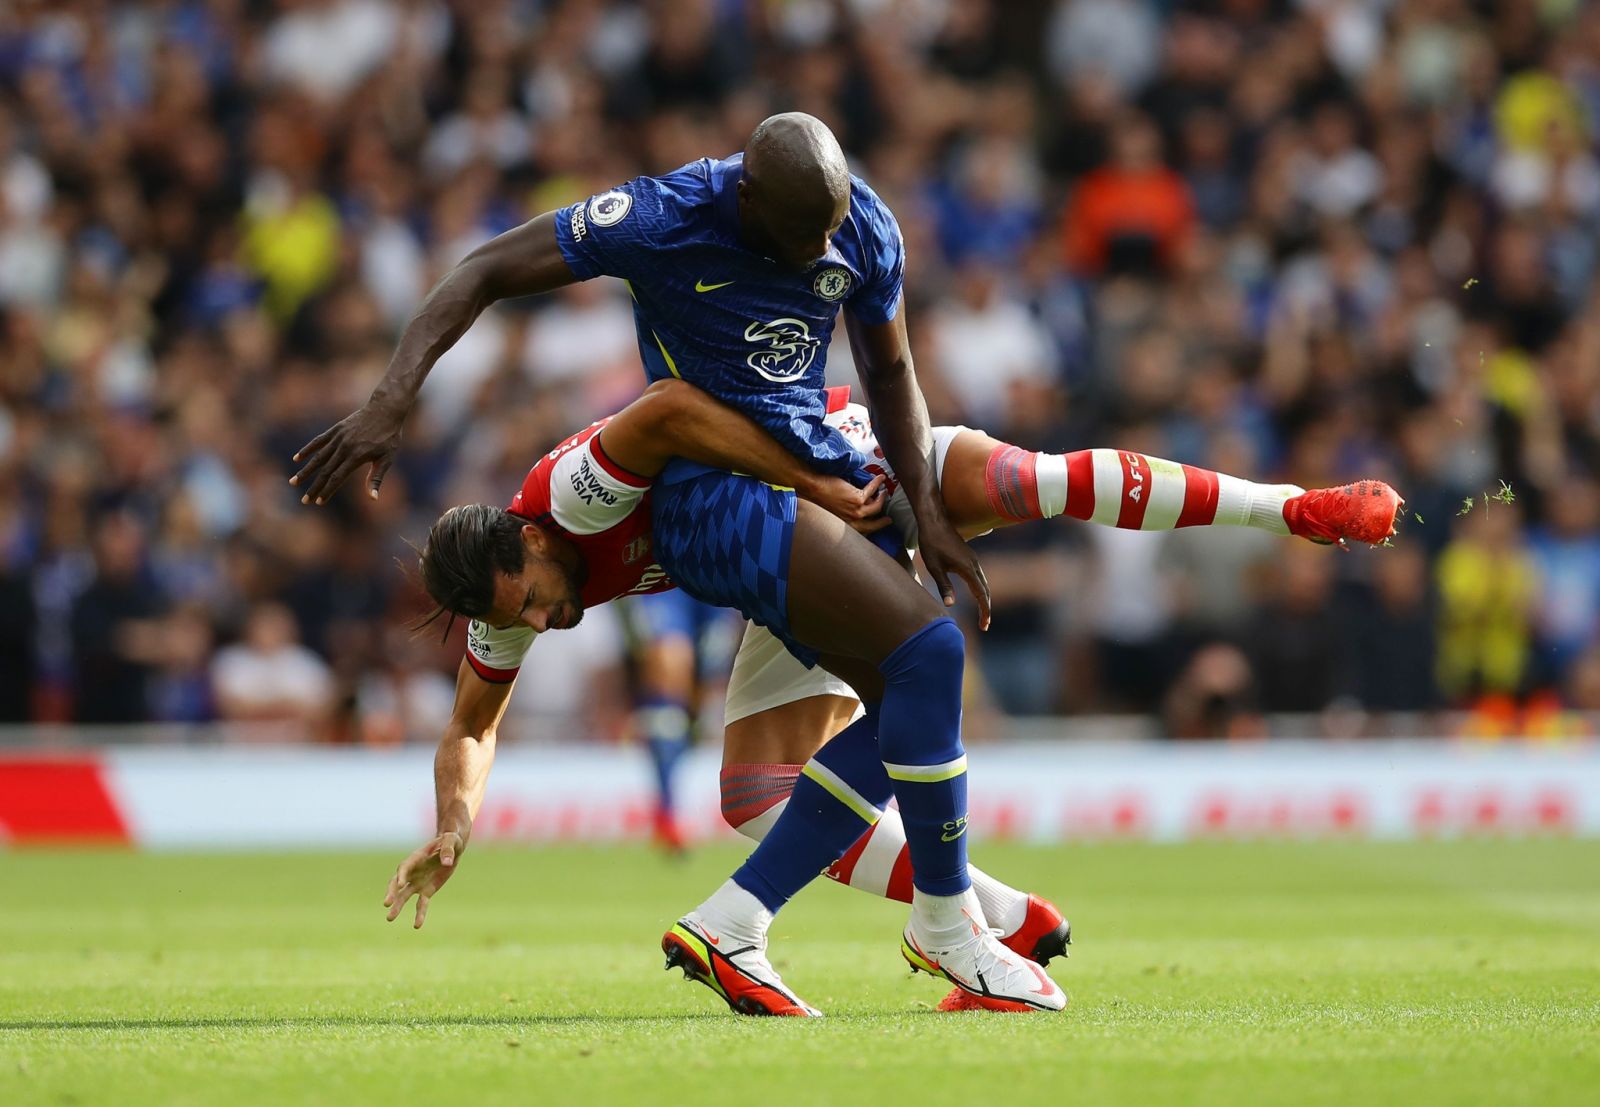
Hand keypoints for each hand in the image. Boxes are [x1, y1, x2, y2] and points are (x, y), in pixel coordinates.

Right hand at [290, 401, 406, 504]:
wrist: (385, 409)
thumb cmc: (389, 437)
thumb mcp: (387, 458)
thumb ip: (376, 478)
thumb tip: (373, 499)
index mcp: (356, 457)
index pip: (337, 478)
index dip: (327, 491)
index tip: (319, 502)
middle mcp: (344, 448)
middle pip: (325, 471)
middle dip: (314, 487)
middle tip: (304, 501)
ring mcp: (338, 438)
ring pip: (318, 457)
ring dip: (305, 471)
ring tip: (293, 482)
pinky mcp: (336, 429)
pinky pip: (318, 441)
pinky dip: (307, 450)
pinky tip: (296, 458)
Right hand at [383, 831, 463, 928]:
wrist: (452, 847)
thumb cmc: (450, 840)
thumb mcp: (451, 841)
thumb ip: (447, 850)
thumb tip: (447, 863)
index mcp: (416, 858)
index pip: (405, 867)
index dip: (402, 876)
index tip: (399, 884)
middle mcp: (412, 872)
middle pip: (397, 883)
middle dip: (392, 893)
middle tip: (387, 904)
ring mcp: (418, 882)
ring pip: (404, 896)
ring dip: (398, 907)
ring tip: (389, 919)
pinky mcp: (426, 891)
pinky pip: (421, 904)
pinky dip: (419, 914)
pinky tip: (417, 926)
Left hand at [806, 473, 892, 533]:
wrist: (812, 490)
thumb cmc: (817, 499)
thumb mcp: (833, 512)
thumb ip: (845, 513)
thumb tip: (855, 507)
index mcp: (845, 526)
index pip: (863, 531)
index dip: (872, 528)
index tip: (876, 525)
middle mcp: (852, 521)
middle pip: (873, 524)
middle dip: (882, 522)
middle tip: (888, 520)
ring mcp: (856, 511)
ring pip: (876, 507)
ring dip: (882, 499)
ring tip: (884, 493)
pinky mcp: (857, 498)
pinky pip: (872, 490)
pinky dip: (877, 482)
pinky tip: (880, 479)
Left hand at [916, 510, 990, 630]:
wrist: (934, 520)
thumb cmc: (931, 543)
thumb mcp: (934, 567)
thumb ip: (944, 586)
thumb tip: (951, 605)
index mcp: (967, 568)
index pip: (981, 595)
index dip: (984, 611)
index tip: (984, 626)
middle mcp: (974, 564)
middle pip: (985, 590)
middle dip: (986, 608)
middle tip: (984, 625)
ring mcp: (973, 559)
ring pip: (983, 583)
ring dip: (984, 599)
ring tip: (981, 614)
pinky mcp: (969, 556)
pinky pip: (979, 576)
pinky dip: (980, 589)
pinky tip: (976, 594)